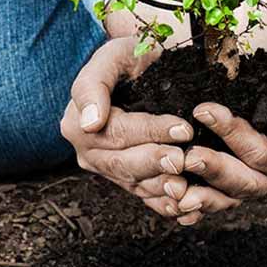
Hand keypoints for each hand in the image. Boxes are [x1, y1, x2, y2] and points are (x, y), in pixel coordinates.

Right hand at [62, 21, 196, 219]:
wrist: (144, 70)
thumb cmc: (129, 58)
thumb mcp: (110, 57)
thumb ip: (93, 85)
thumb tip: (91, 122)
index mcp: (79, 125)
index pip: (117, 133)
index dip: (150, 131)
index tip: (182, 127)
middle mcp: (91, 153)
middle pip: (124, 165)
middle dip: (156, 162)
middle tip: (184, 158)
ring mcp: (111, 171)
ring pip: (137, 185)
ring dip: (162, 188)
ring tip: (187, 186)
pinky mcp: (130, 182)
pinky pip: (147, 198)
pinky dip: (167, 206)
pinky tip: (188, 209)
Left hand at [174, 24, 266, 226]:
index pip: (262, 155)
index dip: (234, 136)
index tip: (204, 110)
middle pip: (243, 183)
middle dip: (214, 169)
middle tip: (186, 156)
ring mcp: (247, 181)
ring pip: (225, 197)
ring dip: (199, 195)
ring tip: (171, 184)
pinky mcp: (224, 181)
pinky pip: (209, 199)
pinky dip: (191, 204)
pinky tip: (170, 203)